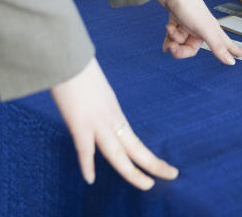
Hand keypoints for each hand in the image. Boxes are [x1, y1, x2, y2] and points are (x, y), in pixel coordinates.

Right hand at [51, 57, 177, 188]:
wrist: (68, 55)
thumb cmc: (76, 68)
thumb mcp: (91, 89)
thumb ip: (93, 103)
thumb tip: (89, 109)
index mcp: (113, 110)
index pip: (133, 139)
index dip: (146, 155)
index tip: (159, 166)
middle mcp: (110, 118)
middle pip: (136, 147)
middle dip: (154, 164)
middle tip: (173, 175)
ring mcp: (96, 121)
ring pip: (118, 153)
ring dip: (133, 172)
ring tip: (148, 185)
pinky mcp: (79, 122)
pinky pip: (85, 149)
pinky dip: (87, 165)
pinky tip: (90, 179)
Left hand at [156, 0, 241, 62]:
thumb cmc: (188, 5)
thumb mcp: (204, 29)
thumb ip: (217, 46)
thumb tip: (231, 61)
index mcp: (211, 30)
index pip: (225, 44)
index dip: (233, 50)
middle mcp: (201, 28)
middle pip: (192, 49)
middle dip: (180, 49)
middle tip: (174, 47)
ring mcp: (189, 24)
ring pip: (181, 42)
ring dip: (173, 39)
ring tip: (170, 29)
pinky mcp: (178, 19)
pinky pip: (173, 35)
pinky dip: (168, 37)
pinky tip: (166, 37)